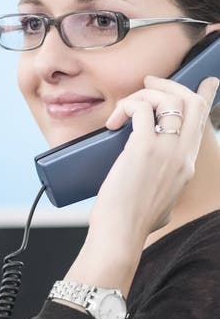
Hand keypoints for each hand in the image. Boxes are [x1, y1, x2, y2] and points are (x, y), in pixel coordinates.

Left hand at [90, 74, 218, 240]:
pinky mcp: (143, 147)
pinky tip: (112, 123)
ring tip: (123, 107)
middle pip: (191, 103)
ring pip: (168, 99)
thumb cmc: (131, 227)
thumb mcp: (162, 208)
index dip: (204, 97)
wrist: (120, 235)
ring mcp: (166, 150)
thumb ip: (165, 195)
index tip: (206, 82)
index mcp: (187, 167)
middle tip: (148, 83)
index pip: (201, 123)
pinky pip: (140, 108)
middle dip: (170, 86)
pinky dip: (126, 107)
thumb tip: (158, 198)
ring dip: (145, 94)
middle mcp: (182, 155)